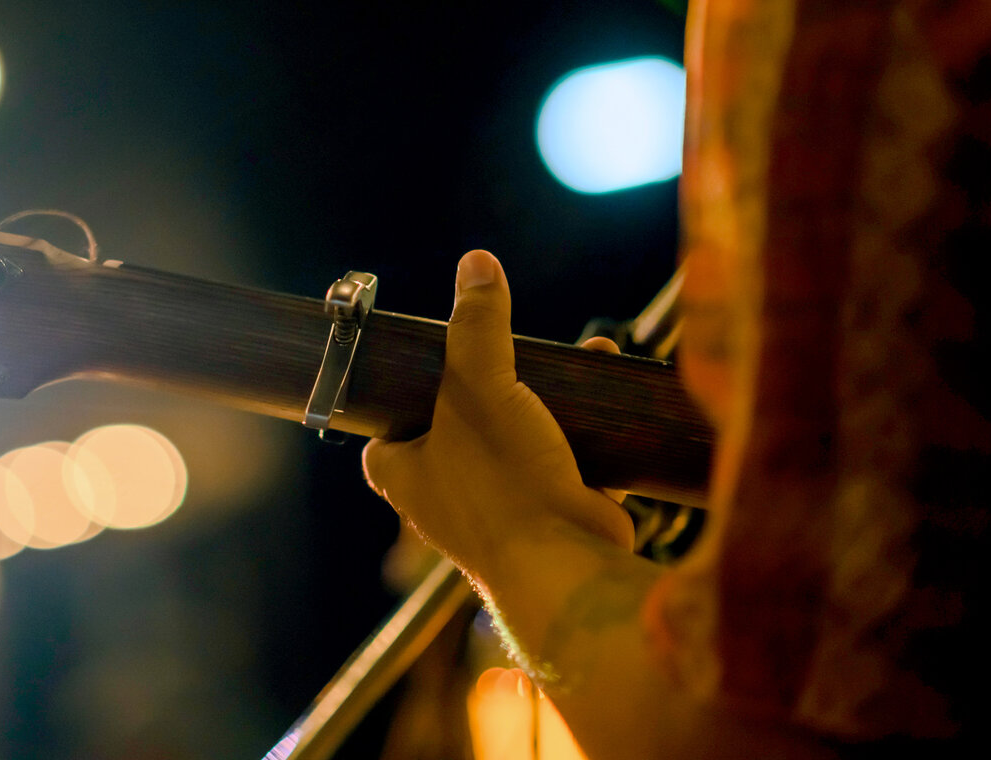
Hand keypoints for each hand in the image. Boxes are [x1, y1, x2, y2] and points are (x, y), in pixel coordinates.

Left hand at [361, 250, 633, 574]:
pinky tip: (604, 384)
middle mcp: (446, 497)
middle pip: (459, 425)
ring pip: (517, 439)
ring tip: (571, 356)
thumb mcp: (479, 388)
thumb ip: (476, 326)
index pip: (386, 427)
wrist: (570, 566)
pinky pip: (565, 460)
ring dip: (546, 397)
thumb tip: (476, 264)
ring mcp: (501, 511)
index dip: (403, 391)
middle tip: (511, 350)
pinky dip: (584, 427)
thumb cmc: (505, 484)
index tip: (427, 357)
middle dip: (494, 382)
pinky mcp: (552, 516)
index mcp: (406, 473)